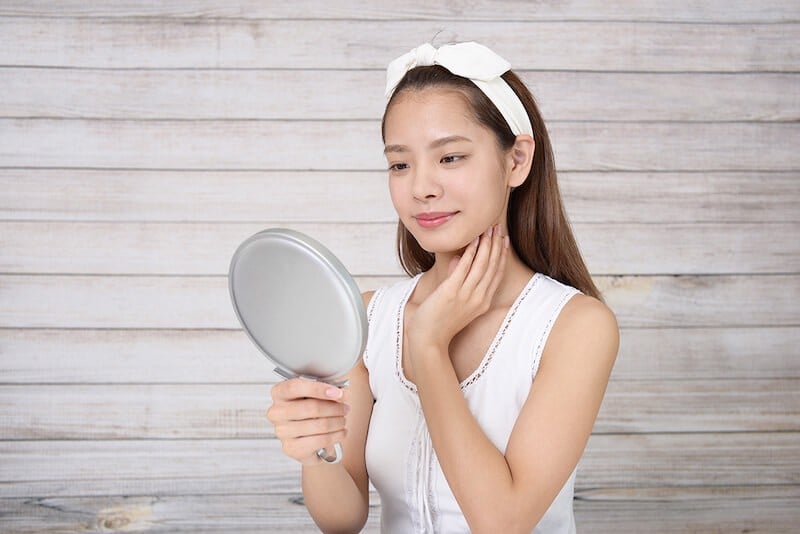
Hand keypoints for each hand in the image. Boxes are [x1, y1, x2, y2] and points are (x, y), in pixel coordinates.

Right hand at [266, 378, 349, 465]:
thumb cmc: (312, 410)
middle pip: (310, 407)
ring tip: (344, 420)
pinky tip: (341, 432)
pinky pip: (321, 440)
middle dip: (335, 408)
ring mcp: (281, 431)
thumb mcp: (318, 394)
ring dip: (338, 422)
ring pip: (319, 425)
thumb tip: (342, 393)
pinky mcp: (291, 448)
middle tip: (346, 408)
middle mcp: (276, 412)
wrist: (309, 439)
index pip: (295, 387)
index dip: (318, 389)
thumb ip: (328, 389)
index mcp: (279, 392)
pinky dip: (337, 435)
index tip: (339, 393)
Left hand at [406, 225, 508, 357]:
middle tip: (497, 227)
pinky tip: (473, 241)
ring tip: (488, 229)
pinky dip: (471, 254)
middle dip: (496, 245)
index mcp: (482, 302)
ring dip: (486, 245)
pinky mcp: (452, 292)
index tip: (503, 239)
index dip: (501, 255)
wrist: (428, 341)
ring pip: (482, 265)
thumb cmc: (438, 323)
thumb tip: (460, 259)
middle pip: (492, 267)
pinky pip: (464, 269)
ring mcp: (466, 296)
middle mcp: (478, 298)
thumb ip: (459, 281)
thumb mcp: (455, 302)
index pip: (496, 274)